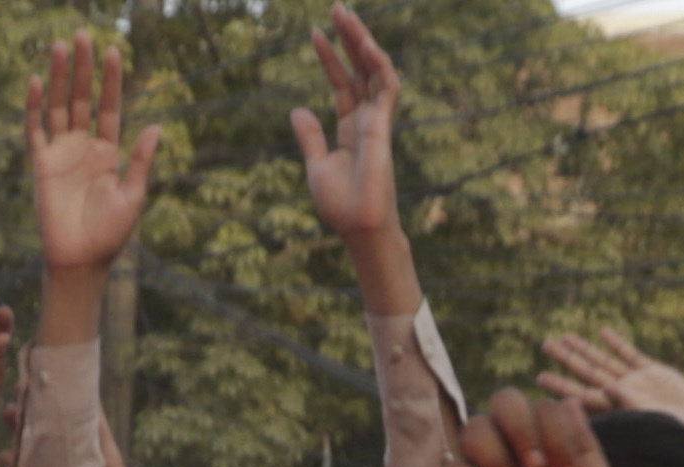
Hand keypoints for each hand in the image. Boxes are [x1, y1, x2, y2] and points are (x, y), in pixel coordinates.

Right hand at [26, 33, 163, 276]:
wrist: (81, 262)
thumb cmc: (110, 236)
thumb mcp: (133, 197)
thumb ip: (141, 162)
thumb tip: (154, 127)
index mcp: (108, 153)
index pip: (109, 108)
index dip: (111, 81)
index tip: (114, 52)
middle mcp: (83, 148)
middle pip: (83, 99)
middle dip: (83, 68)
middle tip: (82, 34)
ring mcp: (61, 154)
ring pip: (59, 107)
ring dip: (60, 78)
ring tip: (60, 46)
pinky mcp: (41, 165)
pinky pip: (36, 130)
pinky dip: (35, 107)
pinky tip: (38, 82)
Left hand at [292, 10, 402, 244]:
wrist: (358, 228)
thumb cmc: (341, 205)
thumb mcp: (316, 165)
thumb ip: (310, 136)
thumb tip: (297, 110)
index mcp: (352, 128)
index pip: (343, 84)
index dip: (330, 59)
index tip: (314, 34)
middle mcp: (368, 120)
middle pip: (360, 70)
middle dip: (350, 39)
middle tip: (336, 8)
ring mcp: (378, 121)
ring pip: (375, 71)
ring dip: (362, 41)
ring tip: (345, 15)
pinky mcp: (384, 126)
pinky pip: (386, 87)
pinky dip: (377, 63)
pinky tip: (363, 43)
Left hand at [532, 326, 683, 439]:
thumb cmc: (676, 436)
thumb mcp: (651, 421)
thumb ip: (629, 404)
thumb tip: (608, 388)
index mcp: (615, 409)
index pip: (581, 395)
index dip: (561, 385)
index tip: (539, 377)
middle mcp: (621, 394)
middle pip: (587, 373)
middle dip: (567, 359)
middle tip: (545, 345)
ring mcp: (636, 382)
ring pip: (605, 361)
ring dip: (586, 349)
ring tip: (566, 336)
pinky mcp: (654, 372)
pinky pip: (631, 355)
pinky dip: (618, 344)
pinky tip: (603, 334)